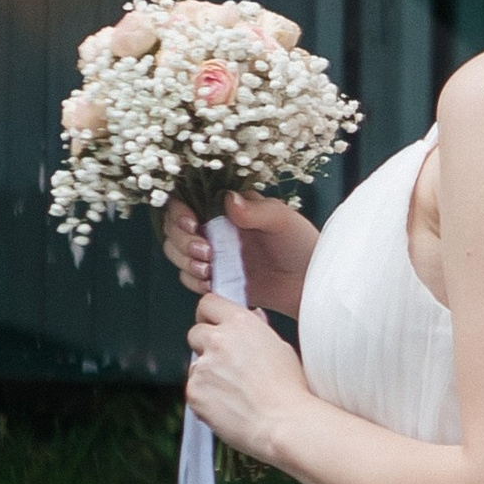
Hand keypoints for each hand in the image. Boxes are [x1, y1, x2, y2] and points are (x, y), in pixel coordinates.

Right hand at [161, 191, 321, 310]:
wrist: (309, 284)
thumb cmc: (301, 244)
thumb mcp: (283, 220)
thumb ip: (255, 210)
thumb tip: (228, 199)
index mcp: (227, 207)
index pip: (187, 201)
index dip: (180, 212)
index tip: (193, 225)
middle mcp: (215, 228)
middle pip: (174, 229)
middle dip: (182, 242)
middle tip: (207, 254)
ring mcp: (214, 254)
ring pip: (177, 254)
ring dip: (185, 262)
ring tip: (209, 269)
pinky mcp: (216, 278)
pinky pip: (190, 278)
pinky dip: (194, 281)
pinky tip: (211, 282)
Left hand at [183, 293, 309, 461]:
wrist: (284, 423)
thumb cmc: (290, 390)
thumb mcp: (280, 348)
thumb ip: (257, 330)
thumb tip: (251, 317)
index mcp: (241, 324)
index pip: (208, 303)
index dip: (209, 315)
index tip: (212, 325)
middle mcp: (218, 340)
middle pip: (195, 333)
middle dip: (205, 346)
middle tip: (225, 365)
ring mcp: (203, 366)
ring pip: (195, 366)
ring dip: (207, 375)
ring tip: (235, 393)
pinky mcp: (194, 391)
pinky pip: (194, 391)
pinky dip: (206, 399)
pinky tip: (229, 407)